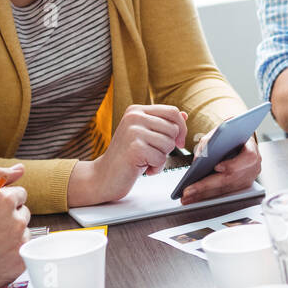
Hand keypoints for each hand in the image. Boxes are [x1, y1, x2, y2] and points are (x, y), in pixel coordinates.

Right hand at [0, 164, 29, 287]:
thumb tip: (20, 168)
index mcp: (4, 201)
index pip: (19, 193)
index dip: (3, 201)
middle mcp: (16, 221)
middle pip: (22, 213)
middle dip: (9, 216)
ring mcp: (19, 244)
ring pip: (23, 232)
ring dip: (11, 234)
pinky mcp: (21, 263)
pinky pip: (23, 251)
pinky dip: (12, 252)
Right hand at [69, 104, 187, 205]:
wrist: (103, 176)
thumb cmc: (126, 157)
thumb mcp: (145, 136)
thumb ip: (162, 125)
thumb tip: (184, 115)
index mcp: (137, 110)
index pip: (173, 111)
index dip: (182, 128)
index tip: (178, 142)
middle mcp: (134, 117)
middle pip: (173, 129)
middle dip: (169, 146)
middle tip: (151, 153)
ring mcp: (133, 131)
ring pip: (169, 144)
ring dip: (161, 158)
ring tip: (145, 160)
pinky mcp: (134, 148)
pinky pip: (161, 158)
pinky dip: (155, 167)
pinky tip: (142, 168)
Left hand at [181, 135, 261, 203]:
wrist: (239, 139)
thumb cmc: (229, 136)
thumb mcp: (219, 132)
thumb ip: (209, 143)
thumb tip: (197, 159)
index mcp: (252, 148)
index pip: (247, 158)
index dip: (233, 164)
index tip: (216, 167)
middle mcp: (253, 166)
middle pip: (231, 179)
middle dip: (208, 186)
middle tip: (189, 191)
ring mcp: (249, 178)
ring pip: (226, 190)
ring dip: (205, 195)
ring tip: (188, 197)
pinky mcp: (243, 186)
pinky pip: (225, 193)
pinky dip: (210, 195)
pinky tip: (196, 197)